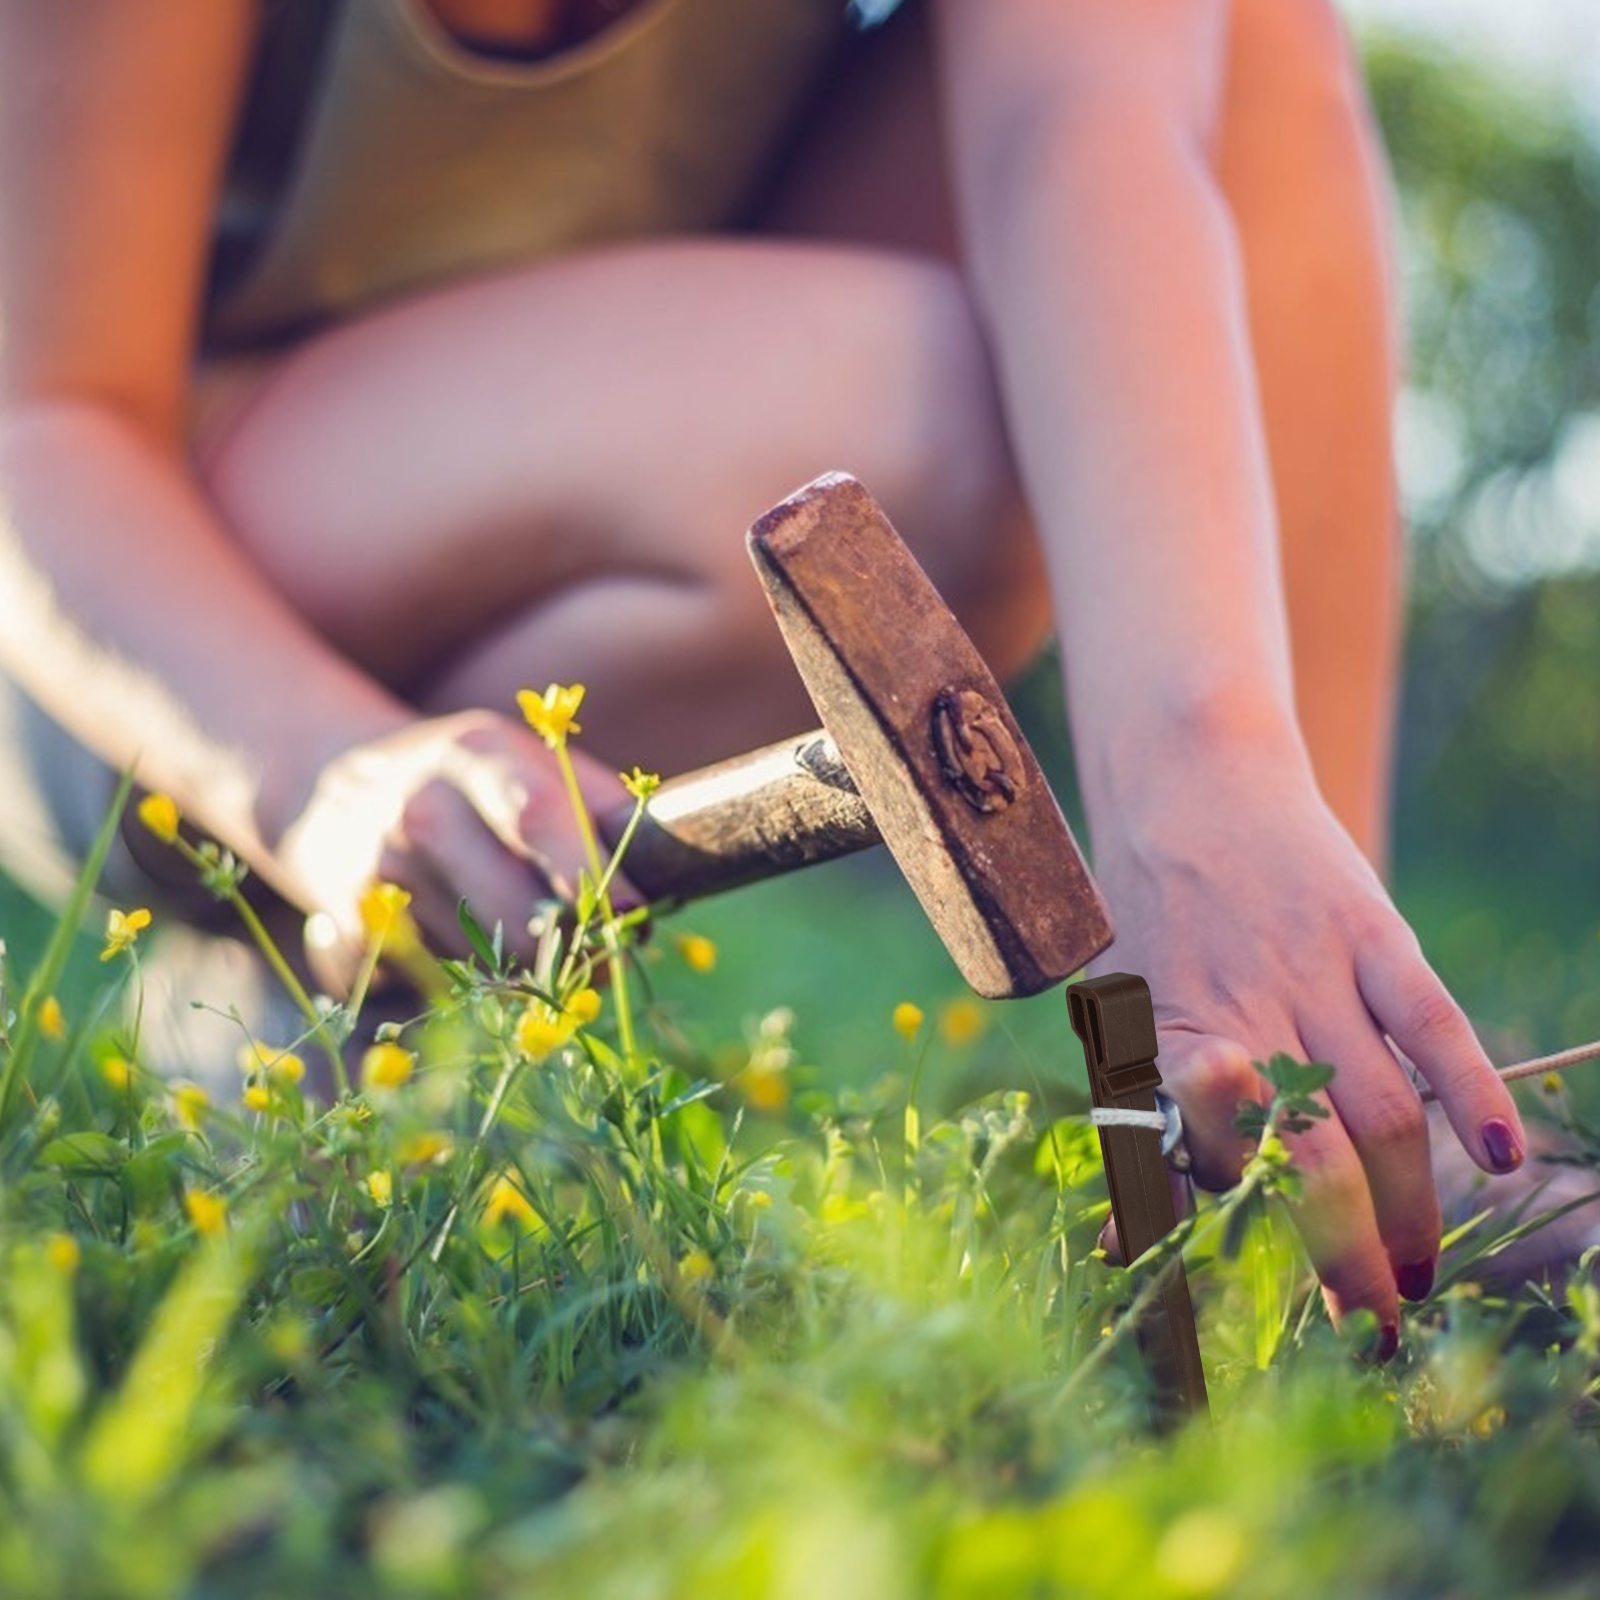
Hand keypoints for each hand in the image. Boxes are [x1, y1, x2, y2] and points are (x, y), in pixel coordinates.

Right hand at [271, 709, 633, 978]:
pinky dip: (465, 977)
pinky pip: (437, 982)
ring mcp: (380, 872)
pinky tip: (455, 936)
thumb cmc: (467, 778)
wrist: (324, 784)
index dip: (587, 871)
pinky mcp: (352, 929)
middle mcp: (421, 809)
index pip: (536, 816)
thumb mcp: (529, 757)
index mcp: (476, 755)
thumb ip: (601, 803)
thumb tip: (669, 866)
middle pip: (513, 906)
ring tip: (526, 933)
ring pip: (486, 958)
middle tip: (608, 954)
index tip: (633, 914)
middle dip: (573, 946)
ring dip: (525, 966)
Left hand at [1086, 748, 1526, 1355]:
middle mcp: (1243, 1006)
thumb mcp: (1120, 1008)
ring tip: (1417, 1270)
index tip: (1272, 1293)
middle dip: (1346, 1249)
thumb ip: (1144, 1113)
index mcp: (1169, 1032)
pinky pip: (1430, 1019)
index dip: (1253, 1232)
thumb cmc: (1149, 918)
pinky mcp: (1372, 930)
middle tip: (1371, 1318)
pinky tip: (1496, 1157)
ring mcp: (1314, 968)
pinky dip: (1470, 1089)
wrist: (1189, 784)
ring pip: (1379, 1106)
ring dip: (1407, 1202)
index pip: (1211, 1150)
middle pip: (1314, 1150)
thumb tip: (1133, 1241)